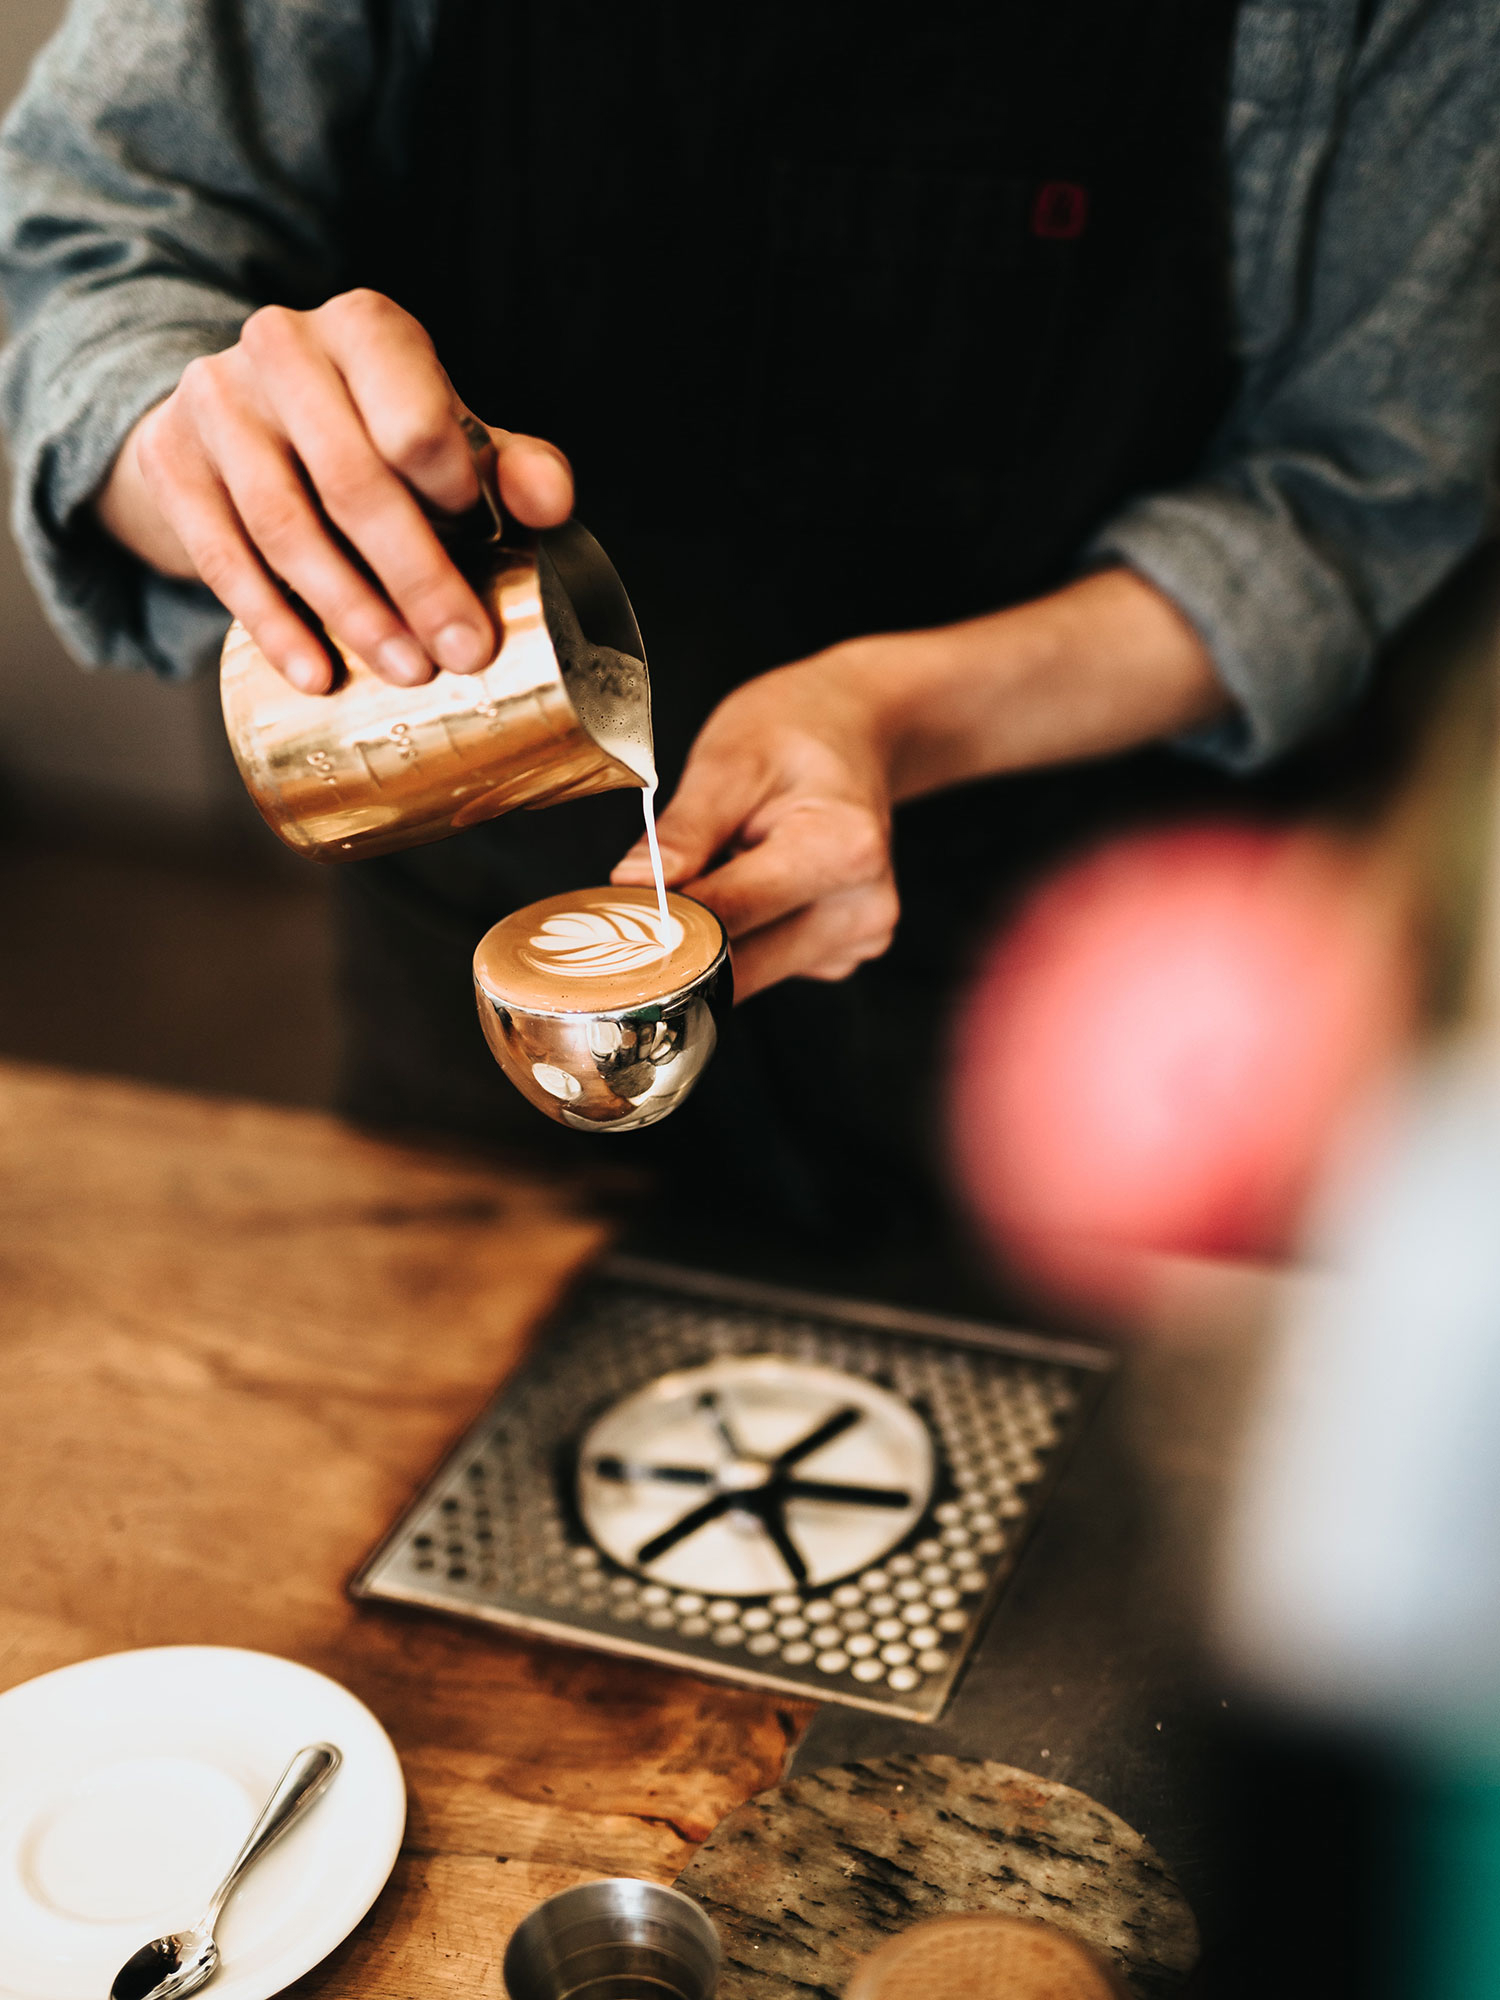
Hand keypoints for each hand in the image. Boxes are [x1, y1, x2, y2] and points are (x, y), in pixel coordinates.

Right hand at [95, 289, 572, 691]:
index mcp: (366, 329)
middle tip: (464, 652)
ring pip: (287, 527)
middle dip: (418, 580)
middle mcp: (282, 348)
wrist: (244, 417)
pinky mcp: (171, 461)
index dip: (451, 488)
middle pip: (354, 482)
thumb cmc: (369, 428)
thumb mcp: (449, 430)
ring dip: (353, 613)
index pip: (411, 415)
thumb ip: (511, 463)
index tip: (483, 542)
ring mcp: (216, 403)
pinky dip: (274, 624)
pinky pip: (223, 558)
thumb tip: (551, 505)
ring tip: (406, 670)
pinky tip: (316, 673)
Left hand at [612, 652, 901, 999]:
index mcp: (843, 851)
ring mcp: (859, 936)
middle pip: (742, 966)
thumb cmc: (796, 731)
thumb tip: (632, 886)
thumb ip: (683, 831)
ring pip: (750, 975)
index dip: (662, 927)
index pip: (730, 917)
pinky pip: (768, 966)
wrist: (853, 730)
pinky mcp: (843, 954)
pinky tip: (743, 890)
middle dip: (678, 946)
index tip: (610, 924)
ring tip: (703, 877)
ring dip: (709, 944)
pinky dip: (739, 939)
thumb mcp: (730, 759)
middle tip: (629, 912)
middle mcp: (863, 906)